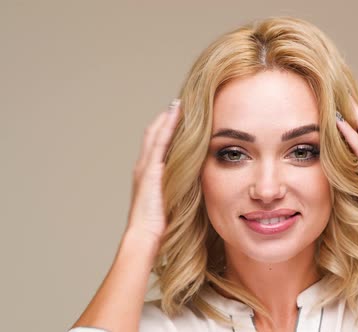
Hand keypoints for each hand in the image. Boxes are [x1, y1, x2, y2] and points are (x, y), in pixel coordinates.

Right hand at [126, 99, 180, 242]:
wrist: (145, 235)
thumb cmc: (159, 226)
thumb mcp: (172, 203)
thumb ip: (179, 191)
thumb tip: (196, 186)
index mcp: (148, 175)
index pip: (157, 145)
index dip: (166, 130)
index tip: (179, 118)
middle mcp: (144, 166)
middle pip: (154, 134)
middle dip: (166, 119)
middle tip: (179, 103)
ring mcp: (145, 166)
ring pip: (156, 133)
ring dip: (167, 117)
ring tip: (179, 103)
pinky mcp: (150, 169)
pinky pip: (160, 141)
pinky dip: (167, 125)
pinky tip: (176, 113)